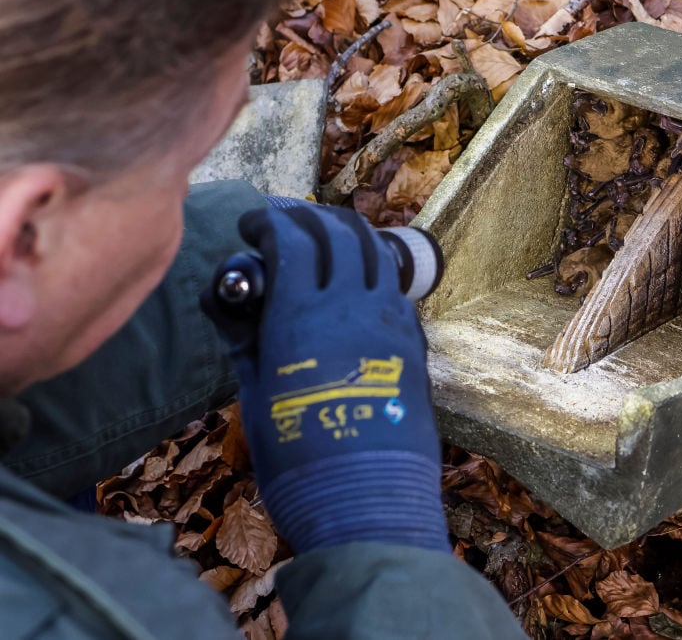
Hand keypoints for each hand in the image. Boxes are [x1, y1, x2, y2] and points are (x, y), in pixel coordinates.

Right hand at [201, 204, 447, 552]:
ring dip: (348, 233)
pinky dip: (374, 268)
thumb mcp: (255, 397)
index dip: (269, 222)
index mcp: (304, 317)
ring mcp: (392, 322)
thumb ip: (246, 341)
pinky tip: (359, 280)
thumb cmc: (298, 459)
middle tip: (286, 220)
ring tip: (326, 236)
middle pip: (339, 233)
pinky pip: (395, 287)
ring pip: (376, 252)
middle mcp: (353, 307)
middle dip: (309, 216)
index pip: (292, 239)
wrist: (368, 500)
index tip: (251, 225)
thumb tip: (232, 304)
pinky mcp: (414, 343)